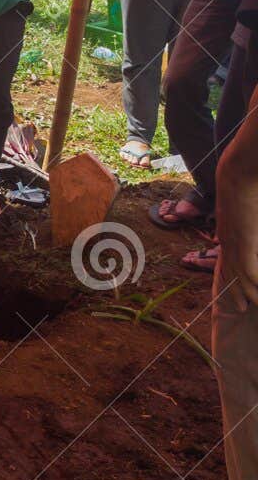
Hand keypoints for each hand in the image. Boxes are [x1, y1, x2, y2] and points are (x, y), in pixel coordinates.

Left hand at [216, 164, 257, 312]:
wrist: (239, 172)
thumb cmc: (246, 186)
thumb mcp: (243, 212)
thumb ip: (245, 226)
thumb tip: (225, 233)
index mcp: (228, 234)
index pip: (228, 262)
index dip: (232, 278)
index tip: (237, 290)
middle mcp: (228, 242)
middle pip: (231, 274)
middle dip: (237, 292)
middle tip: (243, 307)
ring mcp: (235, 244)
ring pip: (240, 278)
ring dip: (247, 294)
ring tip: (249, 306)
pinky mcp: (244, 244)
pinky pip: (249, 273)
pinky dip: (254, 287)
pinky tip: (256, 298)